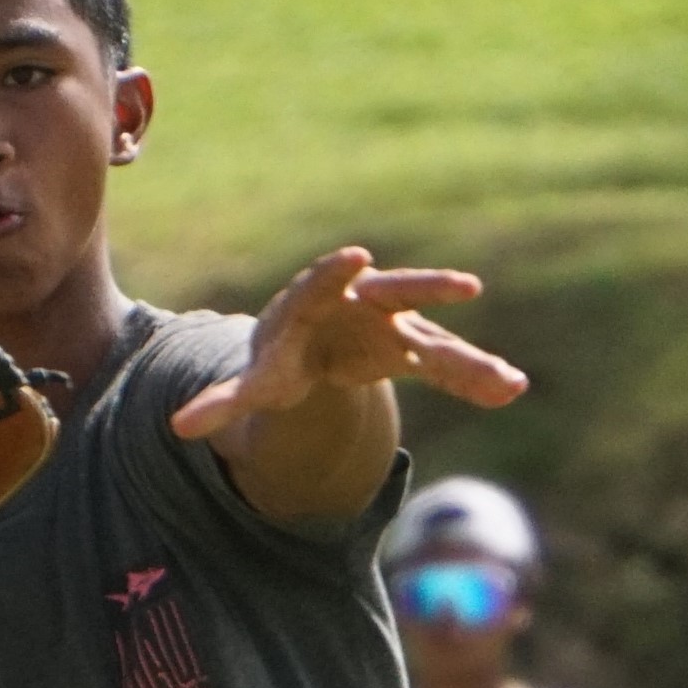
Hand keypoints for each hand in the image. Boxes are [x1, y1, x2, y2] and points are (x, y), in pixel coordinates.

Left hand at [169, 245, 526, 437]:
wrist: (316, 347)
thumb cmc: (281, 358)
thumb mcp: (255, 381)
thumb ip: (224, 402)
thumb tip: (178, 429)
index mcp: (315, 303)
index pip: (325, 283)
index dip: (338, 272)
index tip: (357, 258)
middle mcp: (363, 303)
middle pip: (397, 293)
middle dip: (427, 289)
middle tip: (464, 286)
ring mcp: (395, 326)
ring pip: (435, 336)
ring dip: (469, 358)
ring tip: (508, 380)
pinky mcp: (417, 349)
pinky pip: (448, 366)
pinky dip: (475, 379)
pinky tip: (510, 393)